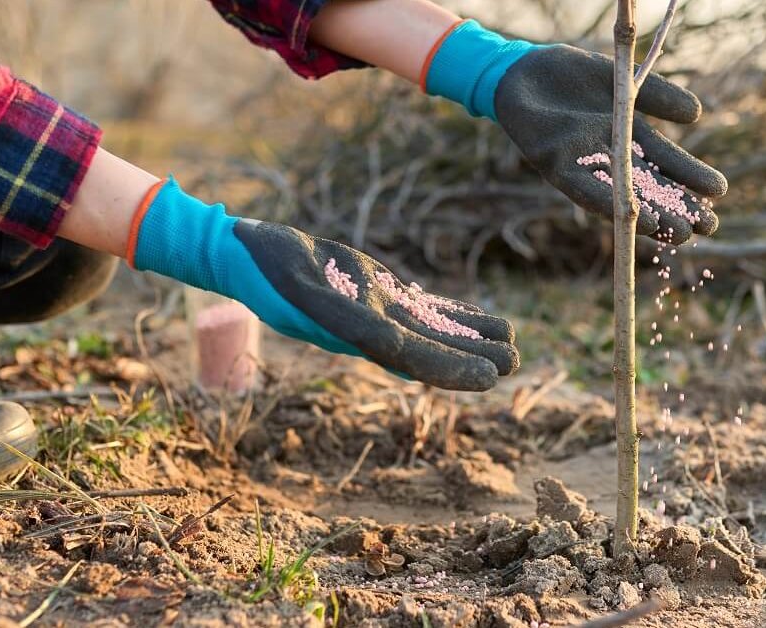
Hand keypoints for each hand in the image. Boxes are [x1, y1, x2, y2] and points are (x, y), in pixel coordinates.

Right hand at [130, 179, 517, 390]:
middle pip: (430, 348)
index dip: (449, 368)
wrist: (249, 254)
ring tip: (514, 341)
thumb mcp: (298, 283)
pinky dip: (455, 315)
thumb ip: (331, 308)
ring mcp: (376, 312)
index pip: (408, 357)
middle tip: (516, 362)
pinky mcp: (379, 295)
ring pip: (432, 329)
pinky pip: (422, 309)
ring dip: (472, 337)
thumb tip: (382, 338)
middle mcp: (369, 330)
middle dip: (471, 356)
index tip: (487, 377)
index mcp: (351, 333)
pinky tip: (485, 319)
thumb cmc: (265, 265)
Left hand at [424, 21, 726, 244]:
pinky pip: (584, 189)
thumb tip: (698, 114)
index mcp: (629, 138)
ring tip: (678, 231)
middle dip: (678, 209)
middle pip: (650, 189)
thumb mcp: (622, 81)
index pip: (667, 164)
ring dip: (651, 216)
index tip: (719, 193)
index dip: (691, 179)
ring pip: (622, 197)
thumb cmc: (570, 76)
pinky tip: (634, 217)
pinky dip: (610, 203)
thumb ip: (658, 96)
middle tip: (708, 226)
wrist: (520, 69)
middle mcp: (609, 158)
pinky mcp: (555, 165)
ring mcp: (584, 165)